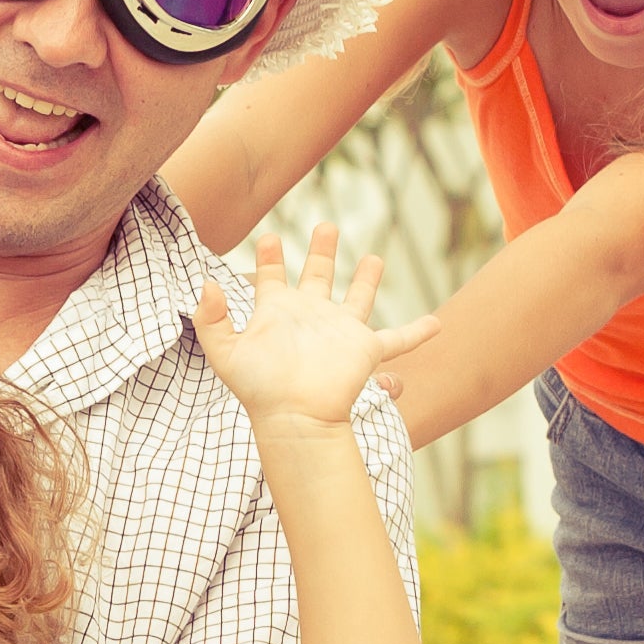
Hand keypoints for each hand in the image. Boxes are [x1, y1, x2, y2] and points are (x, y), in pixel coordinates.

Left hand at [196, 225, 440, 436]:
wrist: (295, 418)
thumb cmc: (260, 389)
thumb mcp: (224, 352)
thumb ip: (211, 318)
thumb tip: (207, 284)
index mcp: (277, 313)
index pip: (271, 278)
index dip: (270, 258)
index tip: (269, 237)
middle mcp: (310, 317)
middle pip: (318, 276)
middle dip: (322, 251)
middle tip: (327, 226)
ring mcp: (340, 332)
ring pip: (358, 298)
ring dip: (366, 279)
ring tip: (373, 257)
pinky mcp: (365, 349)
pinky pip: (398, 340)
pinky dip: (418, 332)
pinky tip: (437, 324)